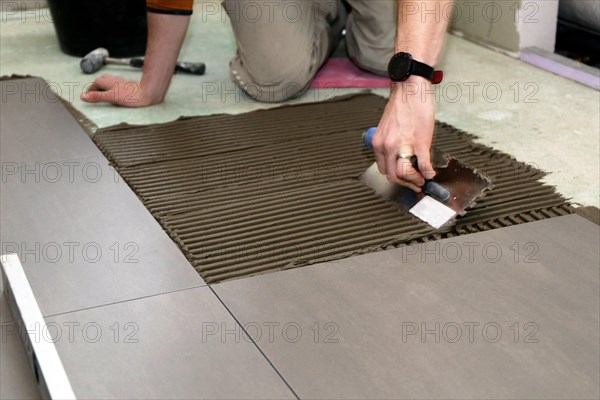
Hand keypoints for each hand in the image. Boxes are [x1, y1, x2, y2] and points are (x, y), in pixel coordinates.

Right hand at [81, 74, 160, 107]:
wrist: (147, 93)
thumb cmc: (131, 96)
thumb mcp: (111, 97)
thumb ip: (97, 97)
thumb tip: (83, 96)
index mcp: (107, 81)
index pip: (95, 84)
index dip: (91, 90)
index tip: (88, 96)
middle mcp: (113, 79)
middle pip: (102, 81)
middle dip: (97, 87)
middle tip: (95, 95)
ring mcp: (121, 82)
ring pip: (110, 82)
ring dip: (105, 87)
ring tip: (104, 95)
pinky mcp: (128, 85)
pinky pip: (117, 85)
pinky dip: (114, 89)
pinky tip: (118, 94)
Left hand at [371, 77, 435, 191]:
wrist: (410, 87)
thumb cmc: (403, 104)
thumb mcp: (389, 128)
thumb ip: (392, 144)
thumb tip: (401, 157)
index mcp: (379, 143)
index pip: (384, 170)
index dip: (396, 178)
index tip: (404, 180)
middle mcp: (387, 146)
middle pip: (392, 176)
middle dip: (406, 184)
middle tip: (416, 184)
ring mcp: (403, 144)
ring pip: (404, 174)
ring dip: (415, 181)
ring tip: (423, 179)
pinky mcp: (420, 141)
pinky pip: (423, 164)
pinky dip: (428, 172)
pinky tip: (431, 173)